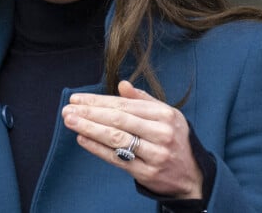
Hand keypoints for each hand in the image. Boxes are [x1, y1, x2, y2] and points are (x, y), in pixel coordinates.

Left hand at [62, 80, 202, 198]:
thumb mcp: (166, 114)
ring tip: (71, 121)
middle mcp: (160, 132)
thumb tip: (122, 84)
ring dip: (89, 129)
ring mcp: (155, 154)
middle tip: (68, 109)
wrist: (194, 176)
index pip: (124, 105)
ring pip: (116, 139)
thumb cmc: (174, 138)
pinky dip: (97, 148)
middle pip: (118, 120)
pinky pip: (118, 159)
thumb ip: (143, 99)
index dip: (98, 101)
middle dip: (89, 113)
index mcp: (164, 114)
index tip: (77, 98)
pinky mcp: (147, 173)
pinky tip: (82, 139)